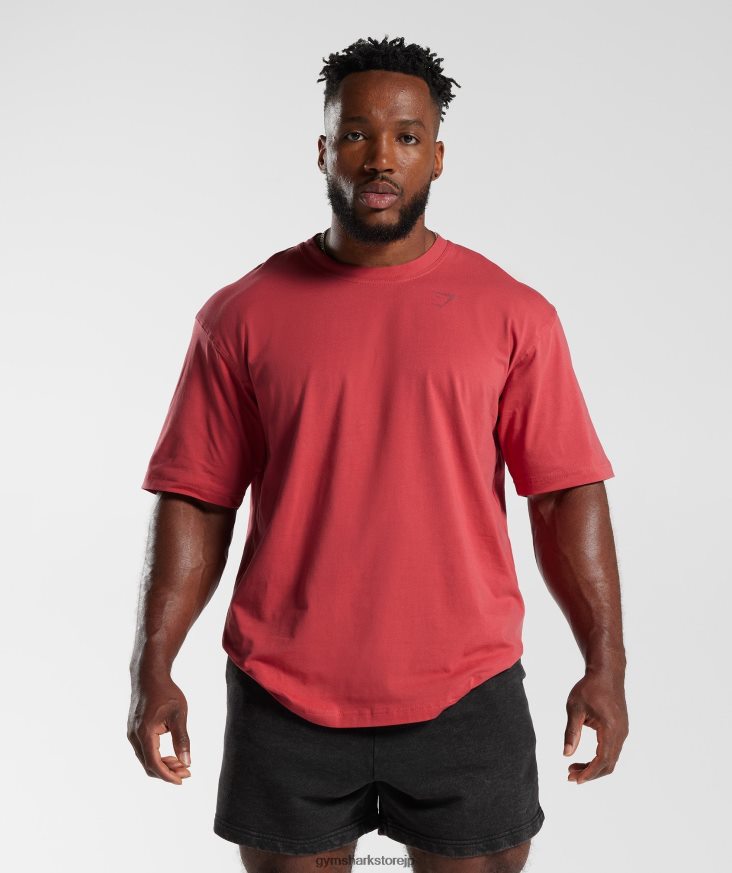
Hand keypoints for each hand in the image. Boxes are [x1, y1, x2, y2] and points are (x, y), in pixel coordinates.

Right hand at [127, 672, 191, 784]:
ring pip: (146, 758)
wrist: (149, 675)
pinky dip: (157, 756)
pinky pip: (144, 750)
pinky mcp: (134, 730)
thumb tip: (187, 762)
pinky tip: (171, 755)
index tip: (182, 780)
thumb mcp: (178, 715)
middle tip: (187, 771)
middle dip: (168, 771)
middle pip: (148, 764)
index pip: (154, 764)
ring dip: (163, 765)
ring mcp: (132, 733)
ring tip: (182, 764)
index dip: (168, 775)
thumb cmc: (166, 692)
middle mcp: (134, 736)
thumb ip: (182, 739)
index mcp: (144, 733)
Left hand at [563, 667, 628, 783]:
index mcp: (610, 728)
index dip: (589, 772)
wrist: (607, 673)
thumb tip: (566, 754)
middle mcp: (621, 733)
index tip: (575, 780)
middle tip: (570, 776)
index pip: (602, 759)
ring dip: (594, 767)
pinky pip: (612, 750)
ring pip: (611, 759)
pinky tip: (585, 759)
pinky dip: (599, 758)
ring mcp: (623, 732)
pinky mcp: (621, 730)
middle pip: (608, 764)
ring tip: (573, 768)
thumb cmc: (589, 688)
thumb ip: (571, 732)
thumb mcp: (575, 708)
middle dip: (590, 773)